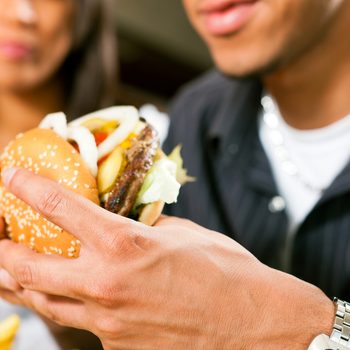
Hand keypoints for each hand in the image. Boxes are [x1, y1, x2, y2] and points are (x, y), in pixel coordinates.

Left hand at [0, 168, 334, 349]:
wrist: (253, 325)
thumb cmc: (224, 270)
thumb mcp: (182, 234)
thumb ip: (143, 229)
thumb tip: (123, 223)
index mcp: (124, 244)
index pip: (60, 208)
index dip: (29, 187)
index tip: (11, 176)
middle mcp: (106, 284)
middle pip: (28, 269)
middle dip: (1, 251)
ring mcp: (108, 323)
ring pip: (45, 304)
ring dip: (22, 285)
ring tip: (10, 270)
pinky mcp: (118, 347)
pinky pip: (84, 323)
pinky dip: (72, 306)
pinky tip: (77, 297)